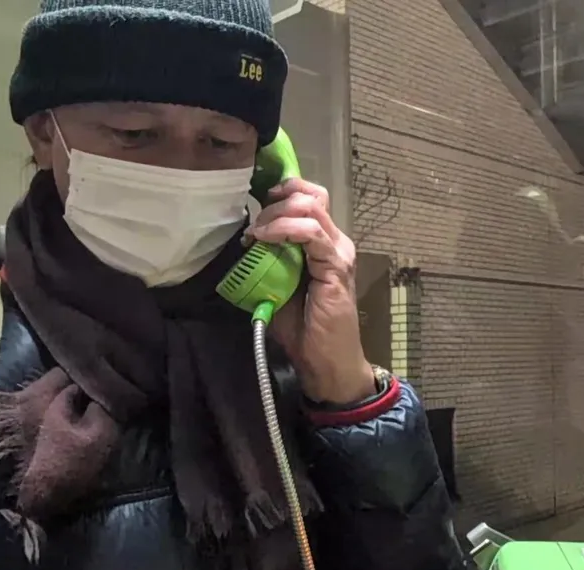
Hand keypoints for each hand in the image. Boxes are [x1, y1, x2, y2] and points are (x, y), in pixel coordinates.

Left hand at [247, 178, 374, 404]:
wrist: (325, 362)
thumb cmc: (303, 330)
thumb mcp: (277, 286)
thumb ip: (268, 261)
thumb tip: (245, 241)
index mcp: (323, 243)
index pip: (308, 198)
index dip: (281, 193)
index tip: (254, 206)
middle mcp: (335, 241)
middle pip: (310, 195)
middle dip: (274, 203)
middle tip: (253, 228)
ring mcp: (338, 252)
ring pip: (309, 207)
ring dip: (275, 216)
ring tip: (256, 236)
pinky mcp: (336, 266)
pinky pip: (311, 232)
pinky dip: (284, 229)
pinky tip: (264, 240)